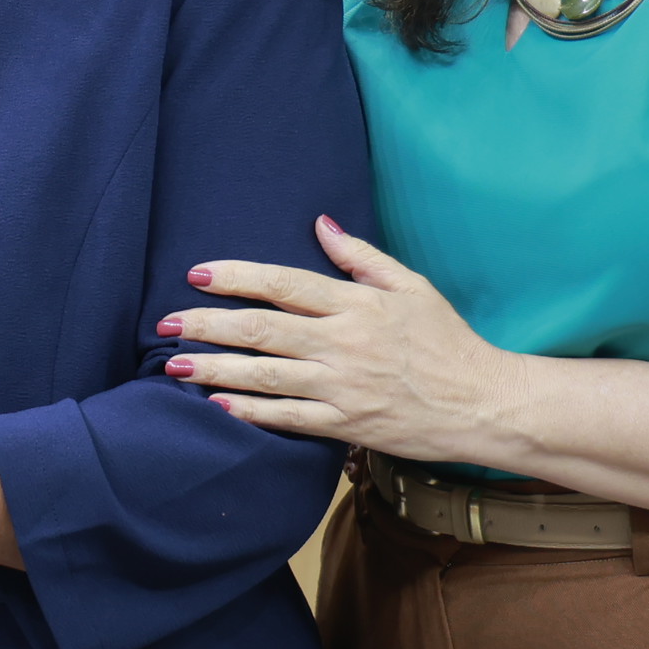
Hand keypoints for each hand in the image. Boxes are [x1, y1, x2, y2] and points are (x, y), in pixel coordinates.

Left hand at [166, 216, 512, 459]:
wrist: (484, 402)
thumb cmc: (448, 341)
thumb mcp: (412, 286)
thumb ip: (361, 257)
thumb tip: (320, 224)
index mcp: (356, 304)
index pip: (283, 284)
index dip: (235, 277)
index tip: (196, 274)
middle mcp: (344, 343)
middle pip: (261, 329)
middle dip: (206, 325)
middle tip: (164, 323)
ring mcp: (343, 386)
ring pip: (265, 376)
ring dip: (214, 369)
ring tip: (174, 364)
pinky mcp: (347, 424)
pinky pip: (289, 418)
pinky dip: (251, 411)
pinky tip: (217, 404)